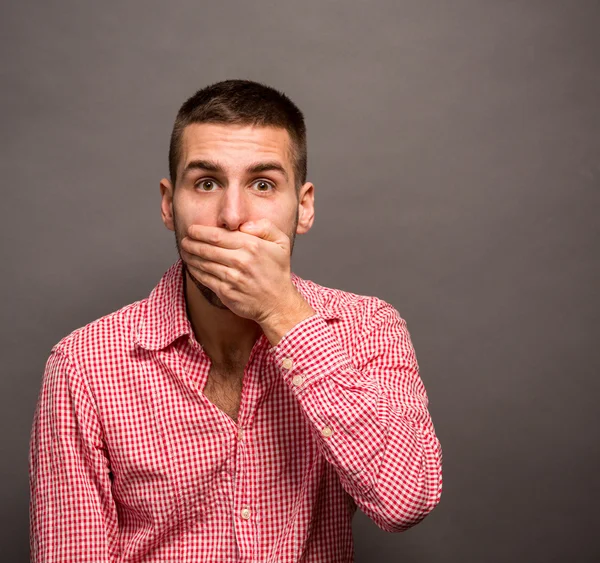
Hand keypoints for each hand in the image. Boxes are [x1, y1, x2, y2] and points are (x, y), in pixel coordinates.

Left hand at [180, 219, 302, 324]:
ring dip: (190, 256)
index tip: (192, 229)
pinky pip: (205, 279)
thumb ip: (265, 226)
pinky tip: (191, 265)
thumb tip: (243, 225)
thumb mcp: (281, 243)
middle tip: (184, 240)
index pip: (218, 235)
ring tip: (185, 251)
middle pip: (207, 248)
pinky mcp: (226, 292)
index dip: (200, 232)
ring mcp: (233, 278)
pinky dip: (195, 271)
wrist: (278, 303)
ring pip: (204, 263)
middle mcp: (241, 261)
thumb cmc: (277, 271)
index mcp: (252, 246)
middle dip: (191, 243)